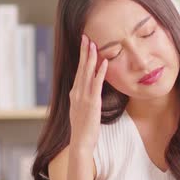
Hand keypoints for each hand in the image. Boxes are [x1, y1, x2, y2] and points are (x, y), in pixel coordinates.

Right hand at [68, 34, 107, 152]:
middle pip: (81, 68)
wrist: (80, 142)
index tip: (84, 44)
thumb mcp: (80, 110)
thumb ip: (82, 99)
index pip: (78, 71)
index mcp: (74, 93)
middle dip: (84, 52)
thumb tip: (86, 91)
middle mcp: (77, 93)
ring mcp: (83, 97)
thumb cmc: (83, 128)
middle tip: (86, 37)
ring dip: (91, 57)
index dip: (81, 57)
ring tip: (93, 44)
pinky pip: (96, 84)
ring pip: (87, 73)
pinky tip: (104, 62)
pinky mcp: (92, 102)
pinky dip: (100, 72)